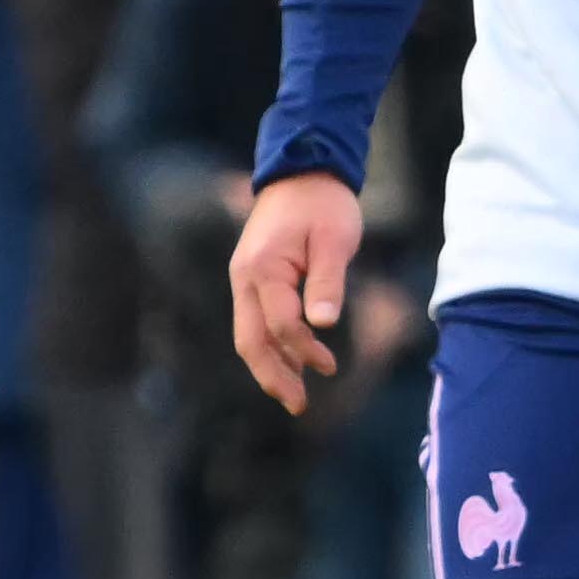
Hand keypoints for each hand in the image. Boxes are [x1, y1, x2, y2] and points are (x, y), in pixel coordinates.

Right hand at [230, 175, 362, 415]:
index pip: (281, 324)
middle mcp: (244, 277)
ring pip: (249, 334)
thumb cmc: (324, 204)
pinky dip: (272, 346)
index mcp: (263, 268)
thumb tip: (322, 324)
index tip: (331, 367)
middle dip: (273, 377)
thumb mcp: (334, 240)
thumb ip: (327, 282)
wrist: (303, 170)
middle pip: (250, 340)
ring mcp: (244, 278)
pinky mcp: (253, 278)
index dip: (304, 350)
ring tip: (295, 395)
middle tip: (298, 407)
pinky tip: (294, 363)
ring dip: (271, 366)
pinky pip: (256, 321)